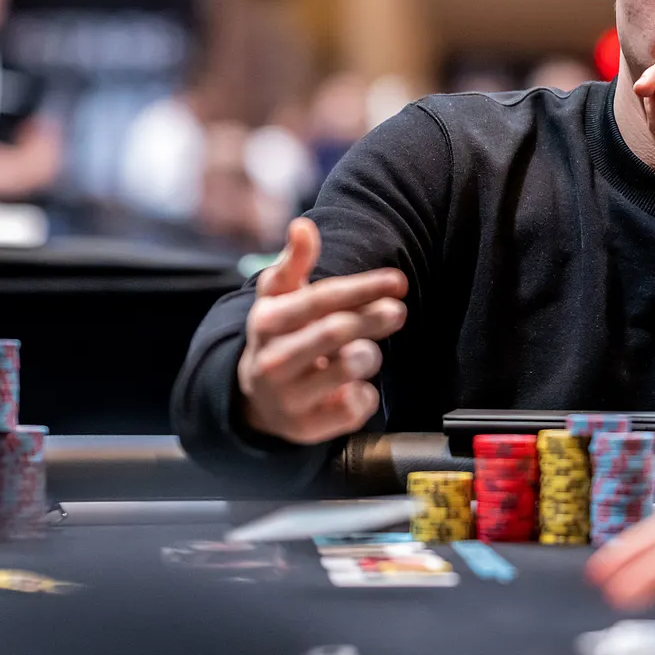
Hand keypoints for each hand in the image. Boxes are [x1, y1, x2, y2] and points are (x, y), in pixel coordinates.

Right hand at [237, 217, 408, 444]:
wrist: (257, 399)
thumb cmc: (281, 335)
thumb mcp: (280, 297)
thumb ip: (295, 261)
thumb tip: (303, 226)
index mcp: (266, 322)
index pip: (321, 299)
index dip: (363, 288)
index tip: (397, 281)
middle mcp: (272, 360)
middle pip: (337, 332)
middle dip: (373, 318)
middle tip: (397, 311)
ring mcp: (288, 397)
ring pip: (349, 369)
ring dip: (368, 356)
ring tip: (364, 352)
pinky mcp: (306, 428)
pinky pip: (355, 406)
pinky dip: (365, 394)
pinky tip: (355, 386)